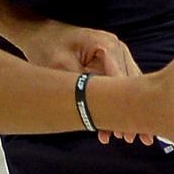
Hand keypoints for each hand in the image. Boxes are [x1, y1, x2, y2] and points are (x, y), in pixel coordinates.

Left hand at [13, 19, 150, 144]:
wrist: (38, 33)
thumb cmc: (47, 47)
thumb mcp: (61, 67)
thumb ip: (81, 86)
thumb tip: (97, 110)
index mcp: (107, 45)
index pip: (121, 81)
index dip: (123, 107)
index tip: (126, 129)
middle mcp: (117, 48)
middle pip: (129, 85)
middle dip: (130, 113)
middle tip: (135, 139)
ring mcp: (116, 54)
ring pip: (127, 88)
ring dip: (126, 112)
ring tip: (128, 138)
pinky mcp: (111, 62)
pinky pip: (119, 86)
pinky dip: (117, 105)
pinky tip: (114, 127)